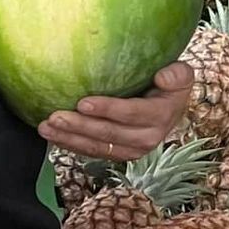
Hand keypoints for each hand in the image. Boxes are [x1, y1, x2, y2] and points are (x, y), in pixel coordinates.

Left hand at [40, 62, 193, 164]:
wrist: (172, 108)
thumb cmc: (172, 85)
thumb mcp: (182, 75)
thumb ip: (177, 74)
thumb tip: (163, 78)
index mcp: (160, 117)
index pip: (130, 114)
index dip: (107, 109)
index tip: (83, 102)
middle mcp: (146, 139)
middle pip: (108, 134)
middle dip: (80, 126)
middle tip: (55, 116)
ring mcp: (130, 150)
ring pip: (96, 146)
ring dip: (69, 138)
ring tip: (46, 127)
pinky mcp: (117, 154)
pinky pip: (92, 151)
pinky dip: (71, 144)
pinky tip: (53, 136)